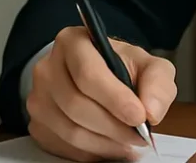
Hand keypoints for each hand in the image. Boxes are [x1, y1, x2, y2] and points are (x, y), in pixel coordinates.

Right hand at [26, 26, 177, 161]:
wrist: (93, 75)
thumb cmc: (119, 68)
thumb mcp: (146, 65)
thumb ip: (157, 81)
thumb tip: (151, 110)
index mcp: (73, 42)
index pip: (88, 73)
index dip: (115, 99)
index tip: (139, 117)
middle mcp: (48, 67)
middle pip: (76, 105)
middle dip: (113, 127)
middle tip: (139, 136)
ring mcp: (38, 96)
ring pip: (70, 130)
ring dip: (105, 143)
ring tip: (127, 142)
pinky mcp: (37, 123)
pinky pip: (64, 146)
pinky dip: (91, 152)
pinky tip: (109, 144)